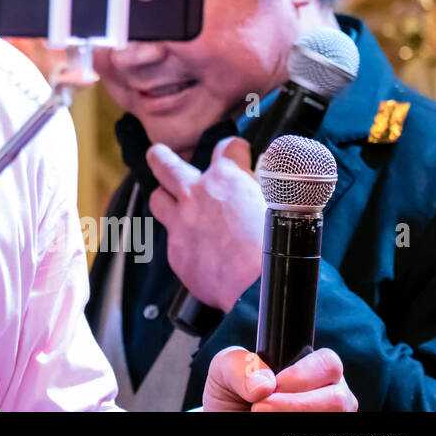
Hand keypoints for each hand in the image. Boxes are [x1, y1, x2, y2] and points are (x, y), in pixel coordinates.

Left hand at [147, 136, 264, 310]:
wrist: (263, 286)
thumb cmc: (278, 245)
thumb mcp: (278, 202)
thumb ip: (262, 186)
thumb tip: (258, 177)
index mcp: (226, 178)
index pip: (226, 149)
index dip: (234, 150)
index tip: (236, 152)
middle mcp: (196, 196)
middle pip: (165, 165)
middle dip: (161, 157)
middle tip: (157, 153)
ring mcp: (181, 224)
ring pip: (158, 200)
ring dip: (165, 199)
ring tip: (170, 201)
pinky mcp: (177, 254)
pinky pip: (174, 243)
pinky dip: (185, 243)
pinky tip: (199, 252)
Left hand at [203, 346, 357, 411]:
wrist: (230, 417)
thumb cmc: (234, 390)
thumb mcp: (226, 369)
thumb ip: (240, 365)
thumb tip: (265, 383)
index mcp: (312, 367)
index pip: (328, 363)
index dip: (302, 375)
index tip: (272, 386)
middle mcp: (329, 393)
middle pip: (339, 399)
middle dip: (297, 404)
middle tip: (261, 409)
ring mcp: (330, 417)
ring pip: (333, 418)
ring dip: (294, 418)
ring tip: (261, 416)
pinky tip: (276, 430)